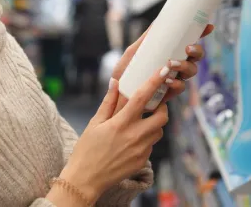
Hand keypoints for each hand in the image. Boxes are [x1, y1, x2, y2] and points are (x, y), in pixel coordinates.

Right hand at [57, 67, 169, 201]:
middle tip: (153, 105)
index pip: (143, 98)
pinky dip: (146, 138)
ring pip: (159, 131)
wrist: (86, 180)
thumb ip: (108, 102)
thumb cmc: (86, 150)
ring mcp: (141, 150)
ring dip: (154, 123)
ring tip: (140, 123)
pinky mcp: (143, 161)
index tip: (164, 70)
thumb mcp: (94, 123)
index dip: (155, 82)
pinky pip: (152, 145)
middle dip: (162, 107)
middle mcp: (134, 136)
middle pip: (162, 116)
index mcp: (121, 123)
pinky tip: (132, 140)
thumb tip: (115, 82)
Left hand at [111, 24, 213, 111]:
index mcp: (170, 52)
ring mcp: (174, 78)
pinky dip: (177, 83)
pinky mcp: (169, 93)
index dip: (201, 34)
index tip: (208, 26)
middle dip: (197, 51)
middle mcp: (175, 65)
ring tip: (171, 64)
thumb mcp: (133, 52)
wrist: (116, 94)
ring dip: (185, 66)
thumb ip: (145, 39)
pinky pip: (180, 87)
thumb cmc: (124, 72)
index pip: (189, 41)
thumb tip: (156, 23)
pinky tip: (168, 80)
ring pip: (191, 71)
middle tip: (187, 49)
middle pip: (196, 57)